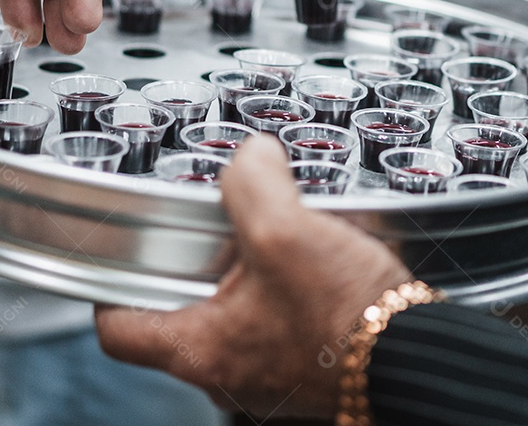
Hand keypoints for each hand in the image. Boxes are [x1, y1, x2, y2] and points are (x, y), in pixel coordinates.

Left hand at [96, 136, 409, 417]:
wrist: (420, 359)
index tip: (120, 254)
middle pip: (179, 312)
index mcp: (200, 348)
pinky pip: (274, 321)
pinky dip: (283, 288)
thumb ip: (252, 182)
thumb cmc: (351, 318)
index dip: (108, 287)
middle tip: (213, 225)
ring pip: (230, 314)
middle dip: (194, 263)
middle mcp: (225, 370)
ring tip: (271, 234)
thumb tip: (250, 155)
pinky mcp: (303, 366)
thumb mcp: (286, 233)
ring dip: (246, 272)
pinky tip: (312, 258)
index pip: (117, 329)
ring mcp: (265, 373)